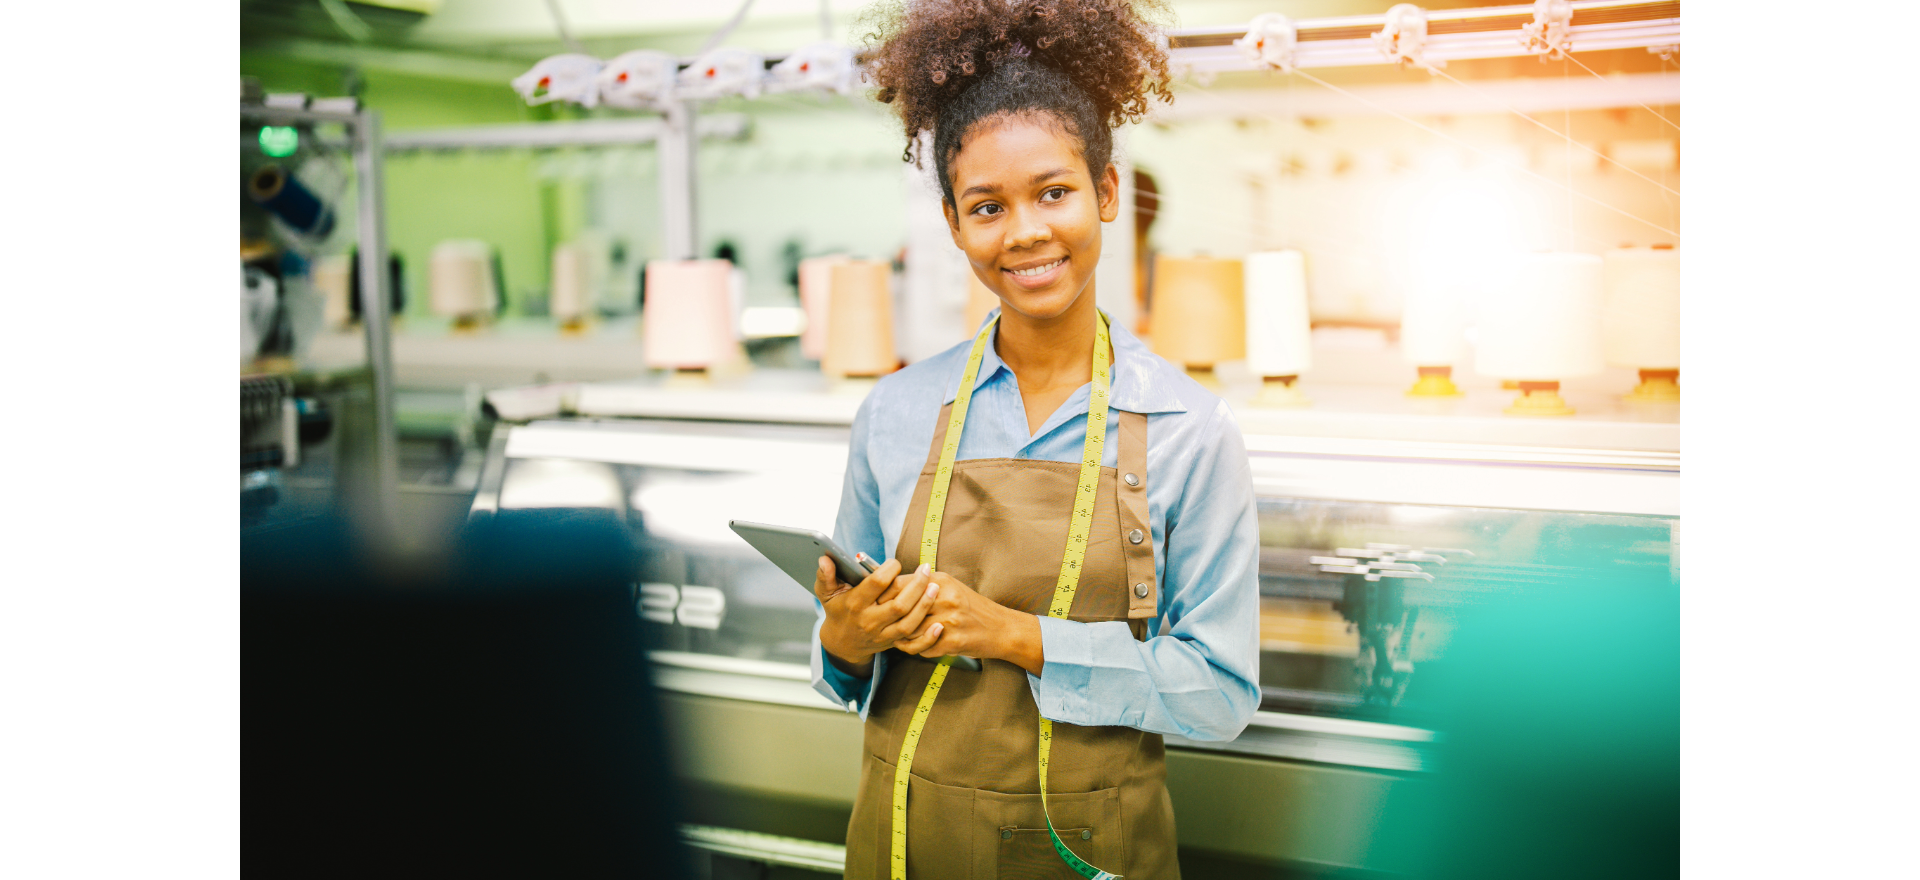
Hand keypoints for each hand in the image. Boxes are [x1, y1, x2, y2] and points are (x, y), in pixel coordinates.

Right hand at [815, 555, 940, 677]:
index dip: (889, 571)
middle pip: (899, 605)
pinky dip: (928, 636)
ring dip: (925, 605)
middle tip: (926, 569)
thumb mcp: (827, 593)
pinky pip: (913, 643)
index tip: (896, 562)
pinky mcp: (893, 643)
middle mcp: (870, 621)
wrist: (842, 643)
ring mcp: (883, 634)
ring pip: (909, 623)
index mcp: (855, 604)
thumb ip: (826, 576)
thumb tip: (824, 559)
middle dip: (916, 586)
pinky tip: (940, 624)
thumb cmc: (837, 610)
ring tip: (936, 587)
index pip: (876, 585)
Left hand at [892, 572, 1044, 675]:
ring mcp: (949, 620)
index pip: (900, 585)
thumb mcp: (950, 587)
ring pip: (909, 631)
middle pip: (901, 609)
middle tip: (885, 624)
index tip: (879, 603)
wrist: (1000, 628)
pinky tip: (923, 646)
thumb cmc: (972, 608)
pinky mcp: (952, 641)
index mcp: (941, 581)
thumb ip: (925, 584)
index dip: (885, 596)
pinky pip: (923, 648)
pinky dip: (920, 649)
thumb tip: (892, 585)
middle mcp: (944, 598)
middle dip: (890, 619)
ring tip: (902, 637)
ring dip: (903, 637)